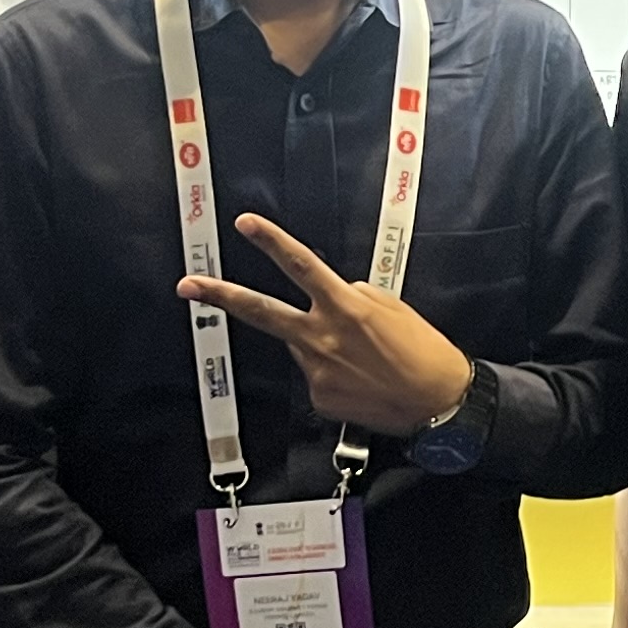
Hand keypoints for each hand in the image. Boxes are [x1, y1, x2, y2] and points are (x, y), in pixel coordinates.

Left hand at [181, 215, 475, 438]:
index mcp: (346, 307)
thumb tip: (332, 294)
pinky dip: (332, 372)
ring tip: (360, 358)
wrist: (439, 403)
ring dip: (317, 344)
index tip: (245, 224)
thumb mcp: (392, 306)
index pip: (302, 266)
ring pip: (299, 345)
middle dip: (221, 296)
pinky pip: (315, 375)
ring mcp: (317, 371)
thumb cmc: (423, 352)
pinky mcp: (318, 397)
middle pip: (262, 311)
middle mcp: (323, 338)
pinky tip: (360, 379)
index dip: (271, 242)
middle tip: (188, 286)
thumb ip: (353, 295)